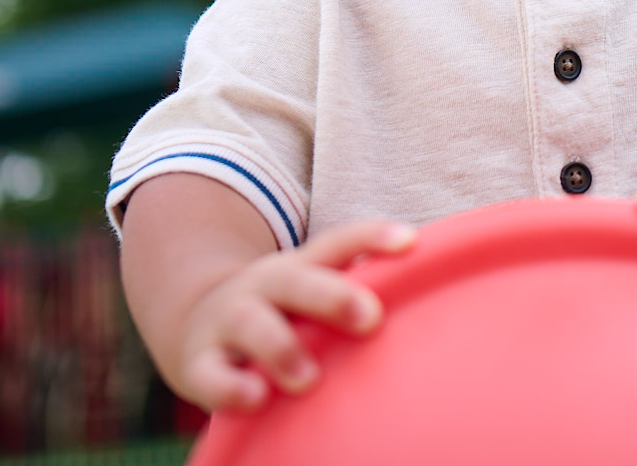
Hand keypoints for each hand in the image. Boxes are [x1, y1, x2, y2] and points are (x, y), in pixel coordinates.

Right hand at [176, 220, 414, 411]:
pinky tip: (254, 399)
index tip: (411, 241)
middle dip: (333, 296)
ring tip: (306, 379)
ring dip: (281, 347)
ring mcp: (230, 322)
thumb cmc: (283, 316)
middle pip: (297, 281)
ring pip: (254, 324)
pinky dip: (231, 388)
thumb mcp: (312, 296)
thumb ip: (359, 297)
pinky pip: (212, 375)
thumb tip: (442, 309)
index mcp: (299, 269)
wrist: (194, 325)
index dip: (372, 237)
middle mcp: (265, 288)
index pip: (337, 244)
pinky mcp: (200, 363)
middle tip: (370, 317)